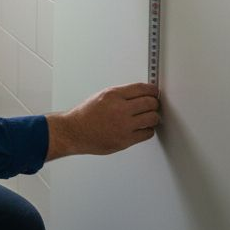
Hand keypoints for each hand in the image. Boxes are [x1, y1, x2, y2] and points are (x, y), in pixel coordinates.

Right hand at [45, 82, 159, 159]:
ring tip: (149, 117)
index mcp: (113, 95)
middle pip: (150, 103)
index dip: (152, 90)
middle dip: (154, 103)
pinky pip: (147, 133)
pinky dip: (148, 130)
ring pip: (152, 118)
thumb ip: (122, 95)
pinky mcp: (125, 140)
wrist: (74, 132)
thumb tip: (141, 94)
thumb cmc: (86, 115)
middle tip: (153, 105)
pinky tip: (142, 128)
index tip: (154, 92)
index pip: (142, 88)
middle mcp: (119, 109)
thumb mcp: (102, 96)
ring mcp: (123, 126)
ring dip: (153, 117)